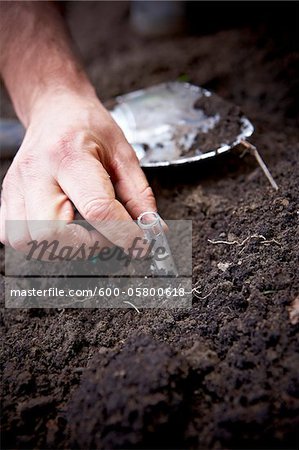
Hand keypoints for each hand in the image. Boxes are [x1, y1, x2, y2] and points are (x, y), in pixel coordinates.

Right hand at [0, 90, 156, 254]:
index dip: (122, 233)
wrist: (55, 110)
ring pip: (27, 240)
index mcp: (70, 156)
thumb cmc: (87, 127)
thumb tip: (152, 228)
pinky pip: (11, 236)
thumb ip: (139, 195)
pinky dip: (36, 244)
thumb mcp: (123, 154)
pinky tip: (57, 229)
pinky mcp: (8, 195)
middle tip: (105, 238)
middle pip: (51, 233)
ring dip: (60, 248)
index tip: (138, 243)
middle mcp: (37, 172)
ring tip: (82, 235)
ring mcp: (17, 185)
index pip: (96, 209)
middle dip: (85, 247)